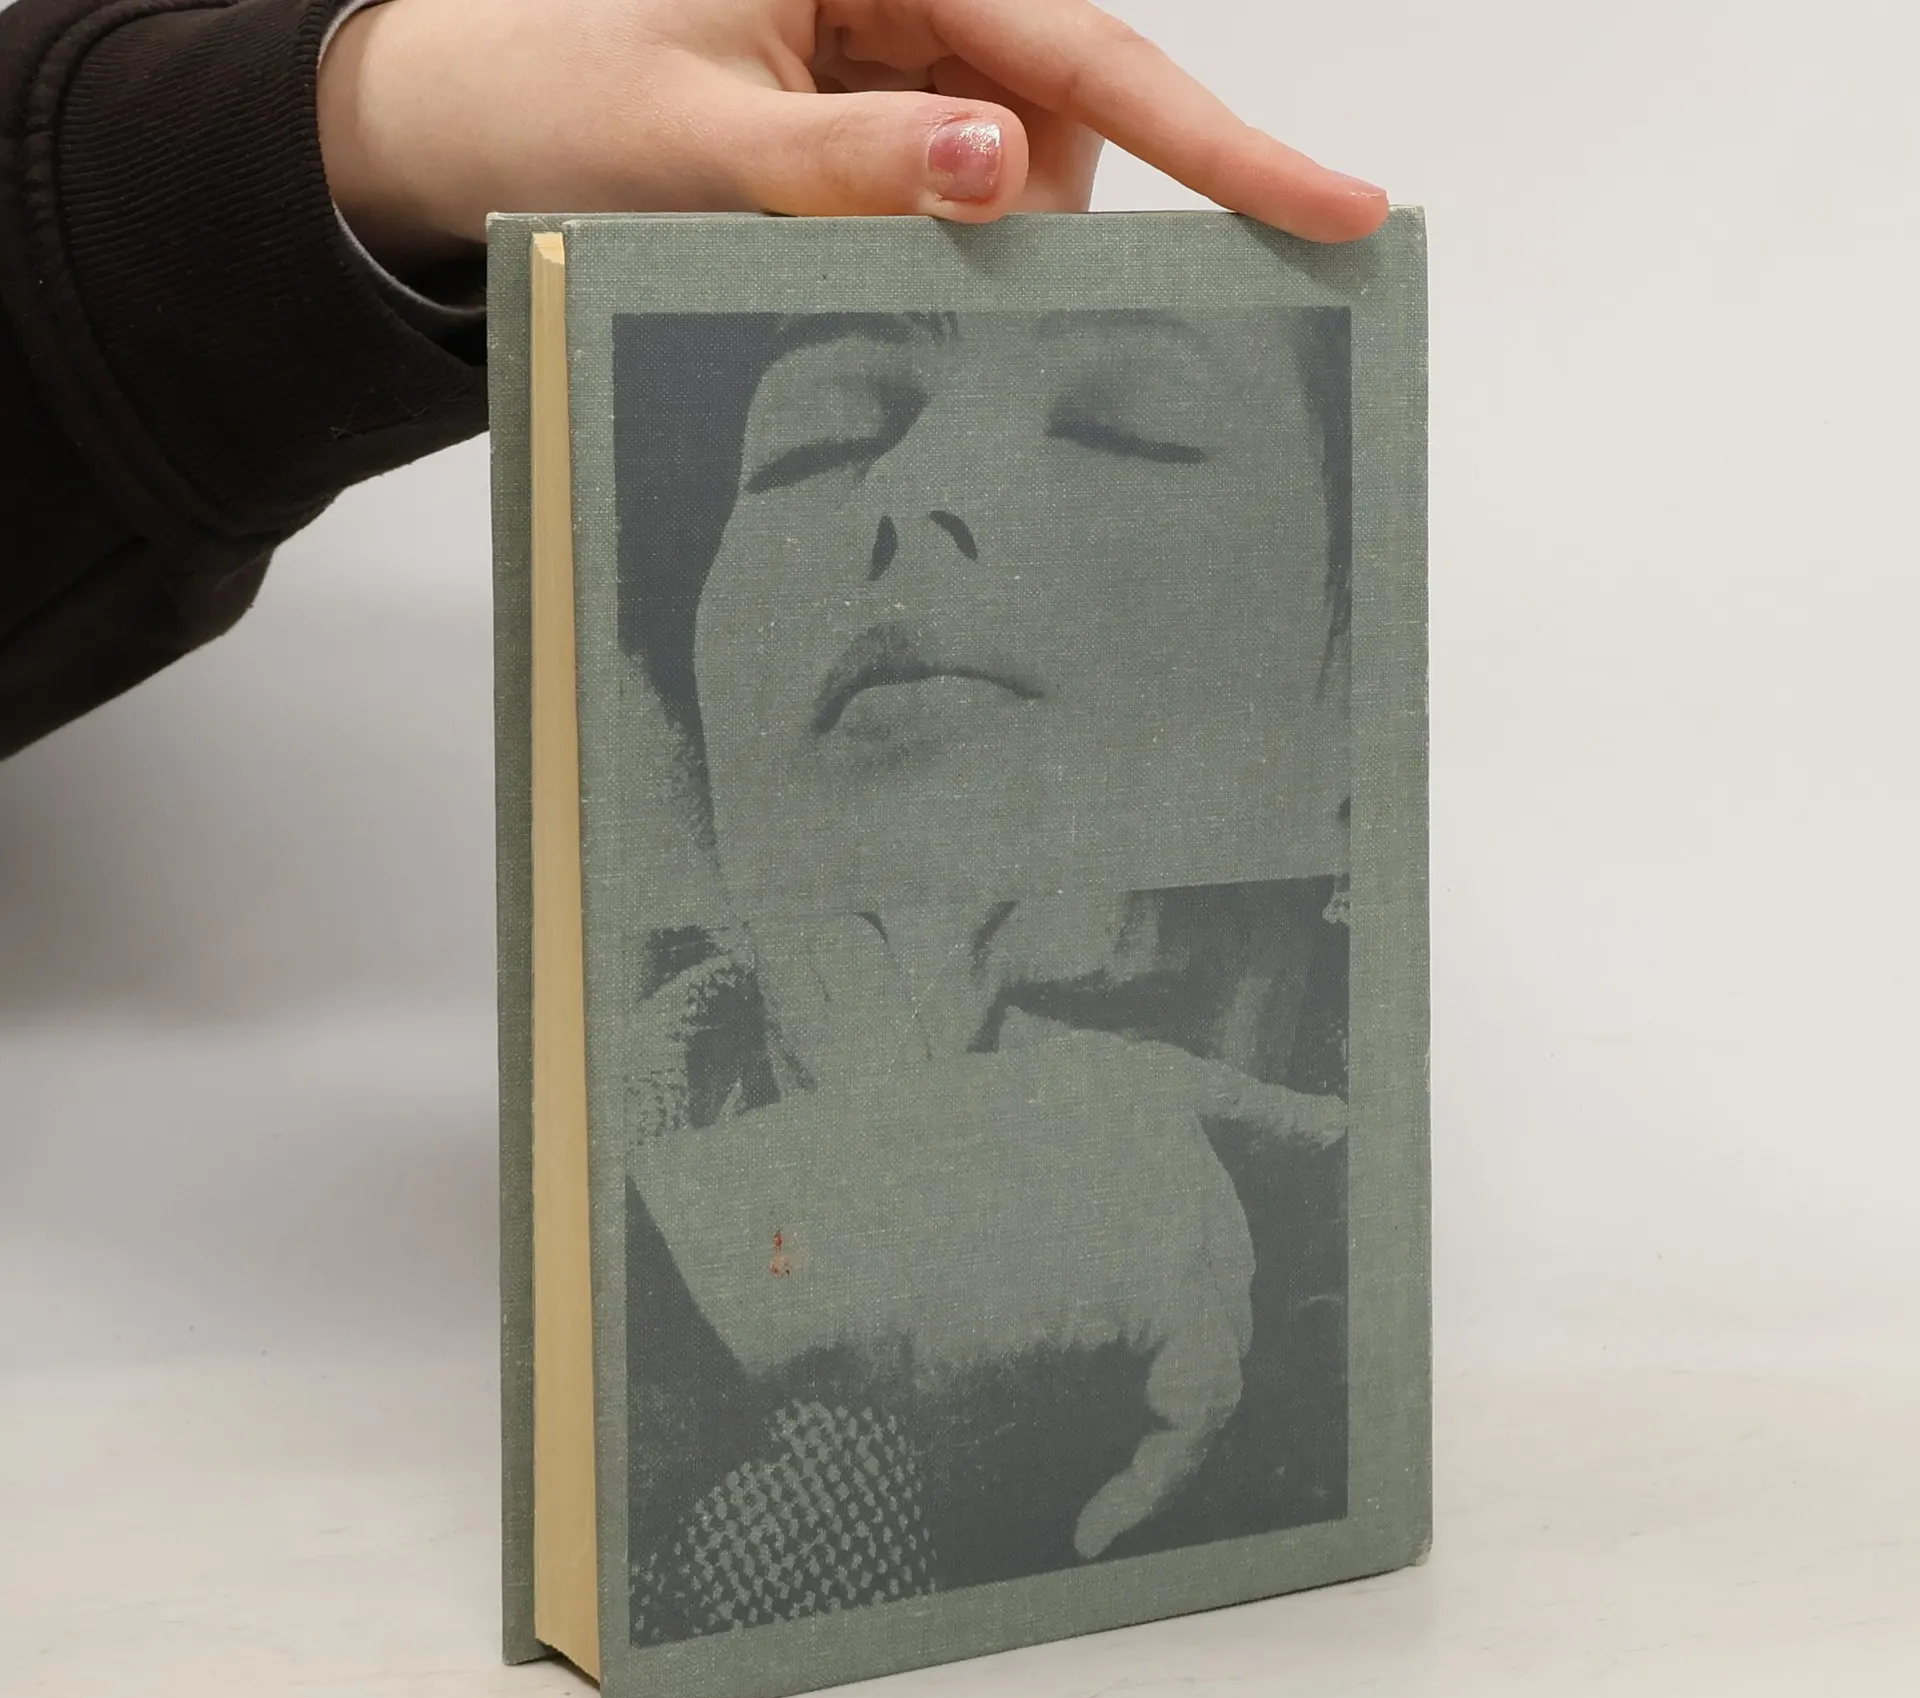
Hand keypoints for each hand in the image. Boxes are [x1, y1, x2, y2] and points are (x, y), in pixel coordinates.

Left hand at [316, 0, 1388, 273]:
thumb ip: (849, 159)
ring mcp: (897, 48)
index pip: (1086, 55)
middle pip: (1060, 120)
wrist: (463, 126)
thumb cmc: (554, 104)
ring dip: (957, 245)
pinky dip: (920, 243)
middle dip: (1020, 225)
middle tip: (895, 273)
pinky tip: (826, 242)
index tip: (1336, 207)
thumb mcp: (693, 143)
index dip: (1221, 140)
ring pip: (1013, 169)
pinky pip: (953, 187)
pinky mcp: (875, 105)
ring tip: (808, 243)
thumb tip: (999, 172)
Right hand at [631, 911, 1347, 1557]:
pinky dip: (1156, 1474)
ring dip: (1162, 1411)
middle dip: (1178, 1335)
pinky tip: (1100, 1524)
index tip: (1327, 1126)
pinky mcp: (1167, 1284)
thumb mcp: (959, 1163)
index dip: (1273, 1116)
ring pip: (1216, 1330)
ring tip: (1094, 1478)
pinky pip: (1201, 1401)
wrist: (802, 1236)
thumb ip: (1051, 1188)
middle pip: (1217, 1251)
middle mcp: (1160, 1124)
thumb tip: (1099, 1273)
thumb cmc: (837, 1216)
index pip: (1214, 1096)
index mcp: (1105, 1079)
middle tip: (1122, 1411)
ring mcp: (1173, 1194)